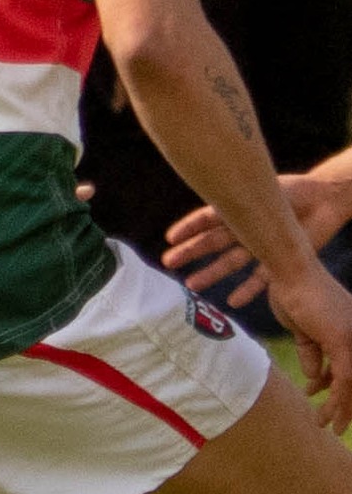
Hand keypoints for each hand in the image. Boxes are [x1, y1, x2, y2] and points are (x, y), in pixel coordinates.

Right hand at [164, 175, 351, 304]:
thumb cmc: (292, 191)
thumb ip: (236, 199)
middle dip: (190, 253)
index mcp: (239, 209)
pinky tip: (232, 301)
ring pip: (231, 263)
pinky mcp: (279, 260)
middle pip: (213, 243)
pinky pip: (260, 279)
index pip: (206, 219)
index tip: (170, 238)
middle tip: (169, 263)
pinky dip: (247, 290)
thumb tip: (209, 194)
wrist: (325, 201)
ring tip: (191, 285)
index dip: (188, 228)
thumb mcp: (260, 191)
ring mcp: (261, 246)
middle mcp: (246, 228)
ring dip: (211, 274)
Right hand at [264, 259, 351, 431]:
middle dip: (345, 404)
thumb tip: (315, 377)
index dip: (337, 388)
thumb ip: (310, 352)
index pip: (349, 368)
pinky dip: (337, 401)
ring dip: (340, 408)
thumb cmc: (292, 292)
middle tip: (334, 424)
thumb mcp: (302, 330)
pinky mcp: (343, 343)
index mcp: (350, 331)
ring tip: (326, 426)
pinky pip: (344, 380)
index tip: (322, 400)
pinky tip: (328, 415)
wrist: (290, 273)